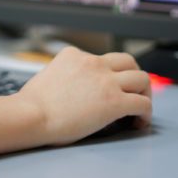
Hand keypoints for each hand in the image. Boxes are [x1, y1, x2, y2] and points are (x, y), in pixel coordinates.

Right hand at [15, 47, 151, 145]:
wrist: (31, 115)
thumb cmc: (31, 105)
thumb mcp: (48, 76)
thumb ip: (64, 76)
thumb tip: (68, 89)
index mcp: (75, 55)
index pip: (102, 58)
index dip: (110, 74)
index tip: (109, 88)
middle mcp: (93, 62)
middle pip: (128, 61)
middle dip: (133, 76)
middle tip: (133, 92)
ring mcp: (106, 81)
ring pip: (141, 78)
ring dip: (144, 93)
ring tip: (140, 107)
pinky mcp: (114, 101)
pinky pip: (142, 103)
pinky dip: (146, 113)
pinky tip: (140, 122)